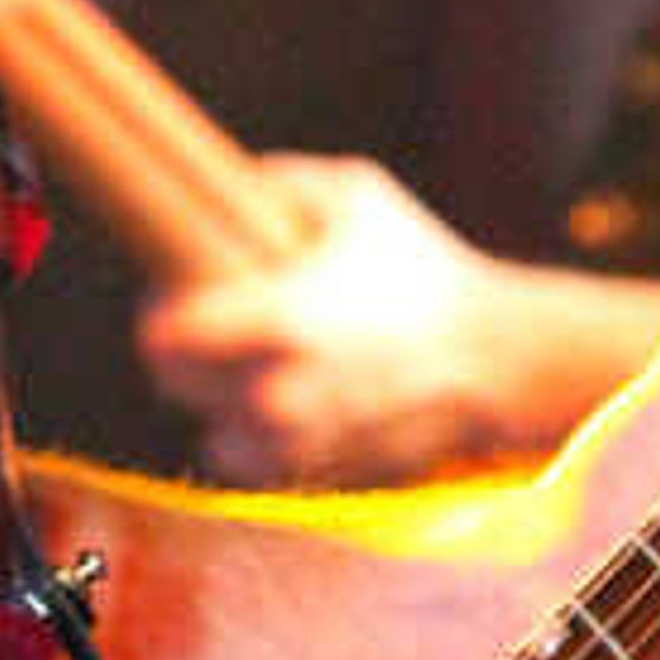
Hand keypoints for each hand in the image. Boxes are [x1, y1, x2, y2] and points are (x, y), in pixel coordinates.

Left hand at [139, 156, 518, 483]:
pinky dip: (254, 438)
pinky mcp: (316, 477)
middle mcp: (280, 394)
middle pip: (171, 383)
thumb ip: (278, 181)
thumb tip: (215, 184)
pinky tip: (285, 400)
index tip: (178, 289)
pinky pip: (252, 464)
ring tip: (257, 363)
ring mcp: (298, 445)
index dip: (160, 308)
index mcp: (281, 321)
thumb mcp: (359, 194)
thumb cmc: (427, 269)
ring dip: (218, 399)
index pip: (163, 335)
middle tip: (214, 320)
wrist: (498, 358)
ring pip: (210, 430)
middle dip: (183, 350)